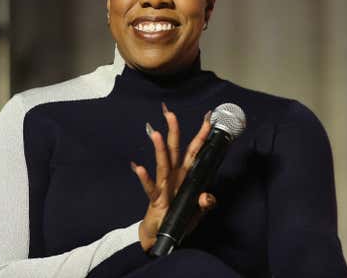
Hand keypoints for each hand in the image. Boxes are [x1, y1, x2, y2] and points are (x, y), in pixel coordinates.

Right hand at [130, 103, 216, 251]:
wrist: (160, 234)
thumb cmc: (178, 218)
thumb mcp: (197, 212)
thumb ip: (205, 203)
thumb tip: (207, 196)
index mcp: (186, 175)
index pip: (194, 151)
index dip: (201, 136)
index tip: (207, 119)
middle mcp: (174, 176)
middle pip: (174, 150)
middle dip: (173, 131)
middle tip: (170, 113)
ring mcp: (163, 186)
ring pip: (163, 164)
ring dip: (159, 149)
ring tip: (156, 134)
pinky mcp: (155, 199)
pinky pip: (150, 187)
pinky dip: (145, 178)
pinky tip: (138, 168)